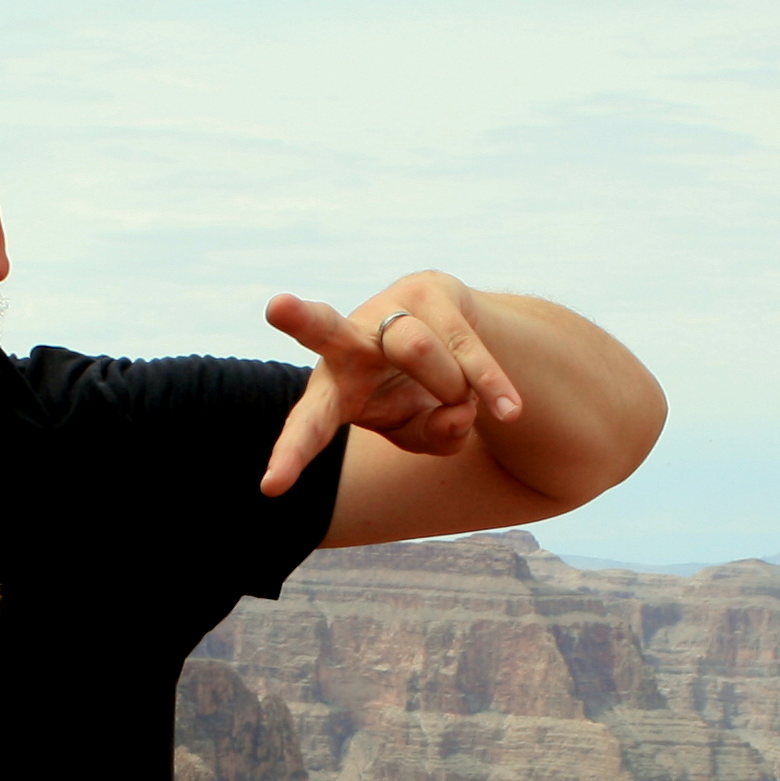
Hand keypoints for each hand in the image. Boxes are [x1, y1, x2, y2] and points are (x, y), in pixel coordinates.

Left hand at [258, 272, 523, 498]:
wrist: (451, 334)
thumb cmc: (417, 395)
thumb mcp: (421, 432)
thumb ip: (434, 436)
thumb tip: (458, 411)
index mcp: (334, 388)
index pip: (310, 424)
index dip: (293, 456)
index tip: (272, 487)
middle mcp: (351, 343)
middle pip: (326, 332)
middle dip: (302, 320)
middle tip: (276, 308)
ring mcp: (391, 310)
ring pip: (420, 352)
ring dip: (450, 389)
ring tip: (458, 399)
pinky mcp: (433, 293)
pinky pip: (466, 347)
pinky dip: (491, 386)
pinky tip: (507, 412)